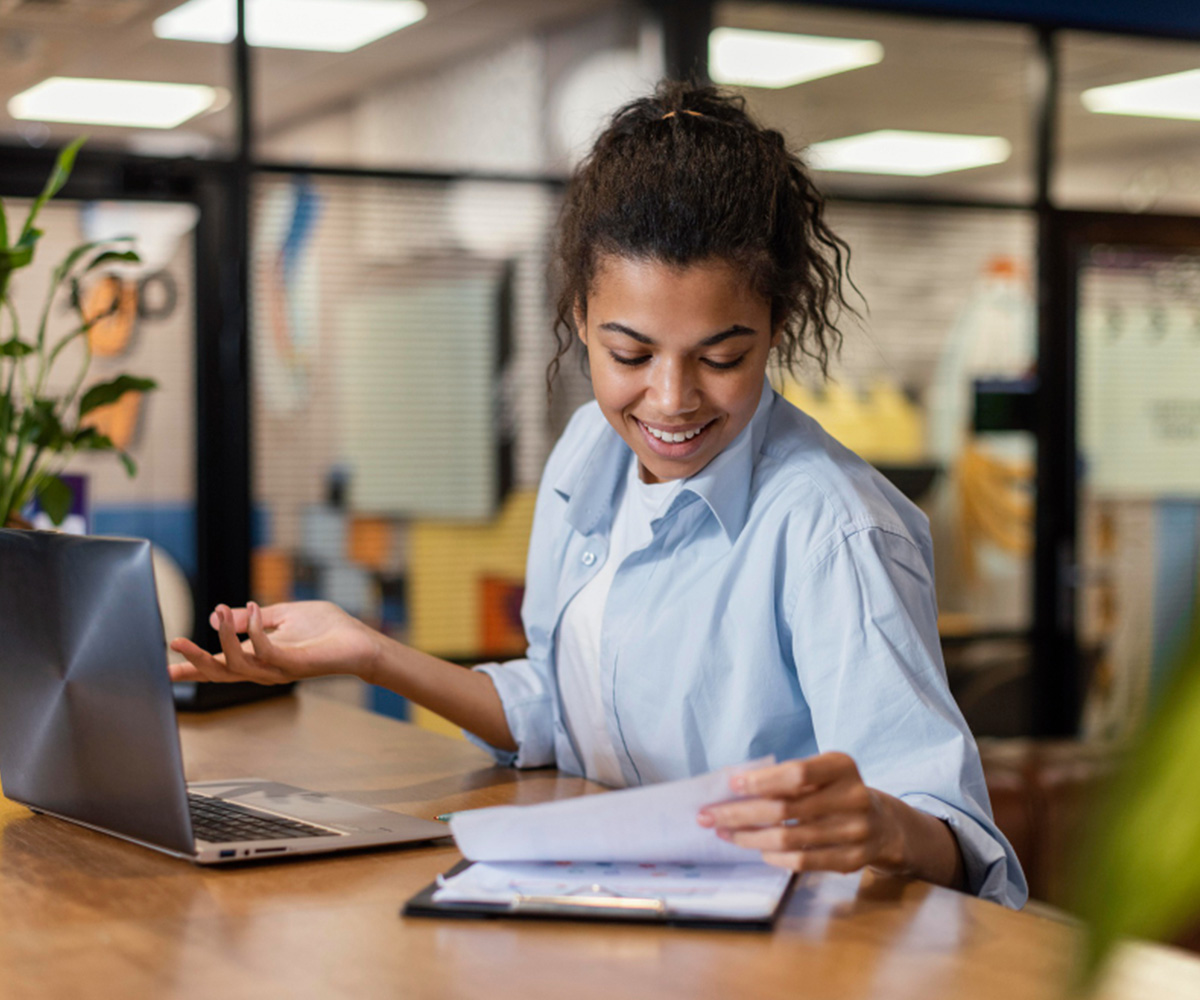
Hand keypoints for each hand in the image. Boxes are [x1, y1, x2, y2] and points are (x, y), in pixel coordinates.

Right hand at [168, 601, 383, 685]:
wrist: (359, 640)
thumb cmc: (326, 629)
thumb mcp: (284, 615)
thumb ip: (254, 618)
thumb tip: (222, 613)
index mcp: (259, 657)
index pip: (220, 665)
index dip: (192, 667)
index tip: (164, 667)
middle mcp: (265, 668)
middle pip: (220, 672)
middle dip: (195, 660)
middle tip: (174, 641)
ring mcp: (278, 669)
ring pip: (237, 663)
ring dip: (224, 634)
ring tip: (220, 610)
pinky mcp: (294, 663)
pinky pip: (264, 649)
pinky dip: (253, 627)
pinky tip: (253, 607)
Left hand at [697, 752, 902, 873]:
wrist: (883, 824)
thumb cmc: (836, 791)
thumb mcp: (821, 771)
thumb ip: (787, 777)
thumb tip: (734, 789)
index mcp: (842, 767)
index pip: (796, 773)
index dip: (761, 780)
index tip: (730, 785)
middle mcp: (853, 798)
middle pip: (785, 809)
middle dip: (739, 813)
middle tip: (707, 815)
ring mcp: (856, 832)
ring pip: (789, 838)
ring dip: (748, 837)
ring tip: (724, 832)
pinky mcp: (852, 860)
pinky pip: (804, 861)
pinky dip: (774, 856)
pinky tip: (756, 849)